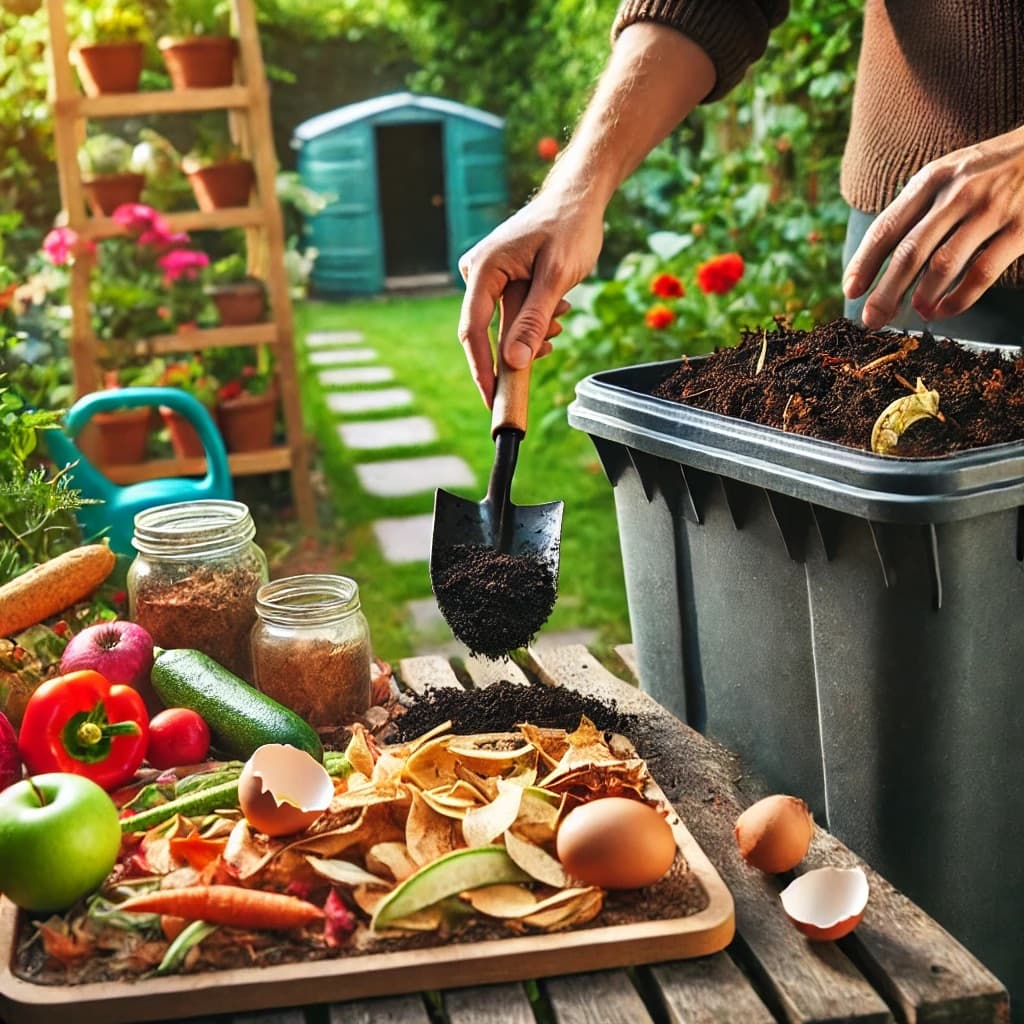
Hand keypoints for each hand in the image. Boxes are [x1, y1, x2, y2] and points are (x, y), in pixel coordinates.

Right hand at [457, 189, 604, 406]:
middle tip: (553, 344)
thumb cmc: (570, 229)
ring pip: (503, 325)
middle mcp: (477, 273)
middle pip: (487, 331)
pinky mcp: (499, 280)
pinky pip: (510, 314)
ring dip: (533, 331)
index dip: (482, 370)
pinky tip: (556, 310)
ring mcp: (486, 276)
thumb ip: (533, 321)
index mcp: (483, 269)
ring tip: (561, 313)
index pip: (473, 330)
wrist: (578, 199)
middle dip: (519, 346)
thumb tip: (513, 362)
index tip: (493, 401)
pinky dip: (534, 320)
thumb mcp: (556, 278)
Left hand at [843, 127, 1023, 327]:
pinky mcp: (1021, 228)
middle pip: (909, 252)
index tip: (850, 290)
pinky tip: (944, 311)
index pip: (887, 227)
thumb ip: (919, 209)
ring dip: (922, 296)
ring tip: (915, 313)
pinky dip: (959, 298)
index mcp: (931, 180)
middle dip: (885, 291)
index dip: (864, 262)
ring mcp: (990, 210)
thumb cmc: (993, 169)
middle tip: (871, 318)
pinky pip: (981, 272)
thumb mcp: (951, 173)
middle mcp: (957, 193)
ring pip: (942, 264)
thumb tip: (882, 259)